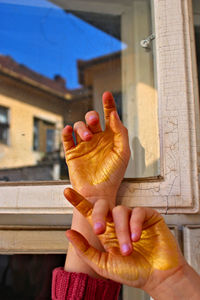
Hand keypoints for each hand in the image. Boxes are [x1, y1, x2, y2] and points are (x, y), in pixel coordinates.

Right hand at [62, 92, 129, 204]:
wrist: (99, 193)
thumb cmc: (114, 175)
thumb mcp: (123, 152)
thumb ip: (120, 132)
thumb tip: (114, 114)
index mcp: (110, 138)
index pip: (109, 116)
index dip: (108, 104)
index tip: (107, 94)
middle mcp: (97, 139)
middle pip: (91, 119)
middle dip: (91, 117)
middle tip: (93, 122)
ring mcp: (84, 145)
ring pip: (79, 127)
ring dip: (82, 127)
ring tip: (87, 137)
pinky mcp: (72, 153)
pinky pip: (67, 138)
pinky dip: (66, 132)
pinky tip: (68, 130)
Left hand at [64, 188, 184, 292]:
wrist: (158, 278)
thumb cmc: (133, 272)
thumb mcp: (103, 264)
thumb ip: (85, 249)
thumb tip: (68, 233)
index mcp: (106, 231)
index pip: (90, 212)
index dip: (78, 201)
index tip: (67, 191)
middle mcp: (118, 222)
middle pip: (103, 206)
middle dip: (98, 216)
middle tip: (99, 231)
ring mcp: (133, 218)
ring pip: (120, 211)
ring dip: (122, 231)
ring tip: (128, 249)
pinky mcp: (148, 216)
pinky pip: (137, 212)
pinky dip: (135, 224)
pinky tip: (137, 237)